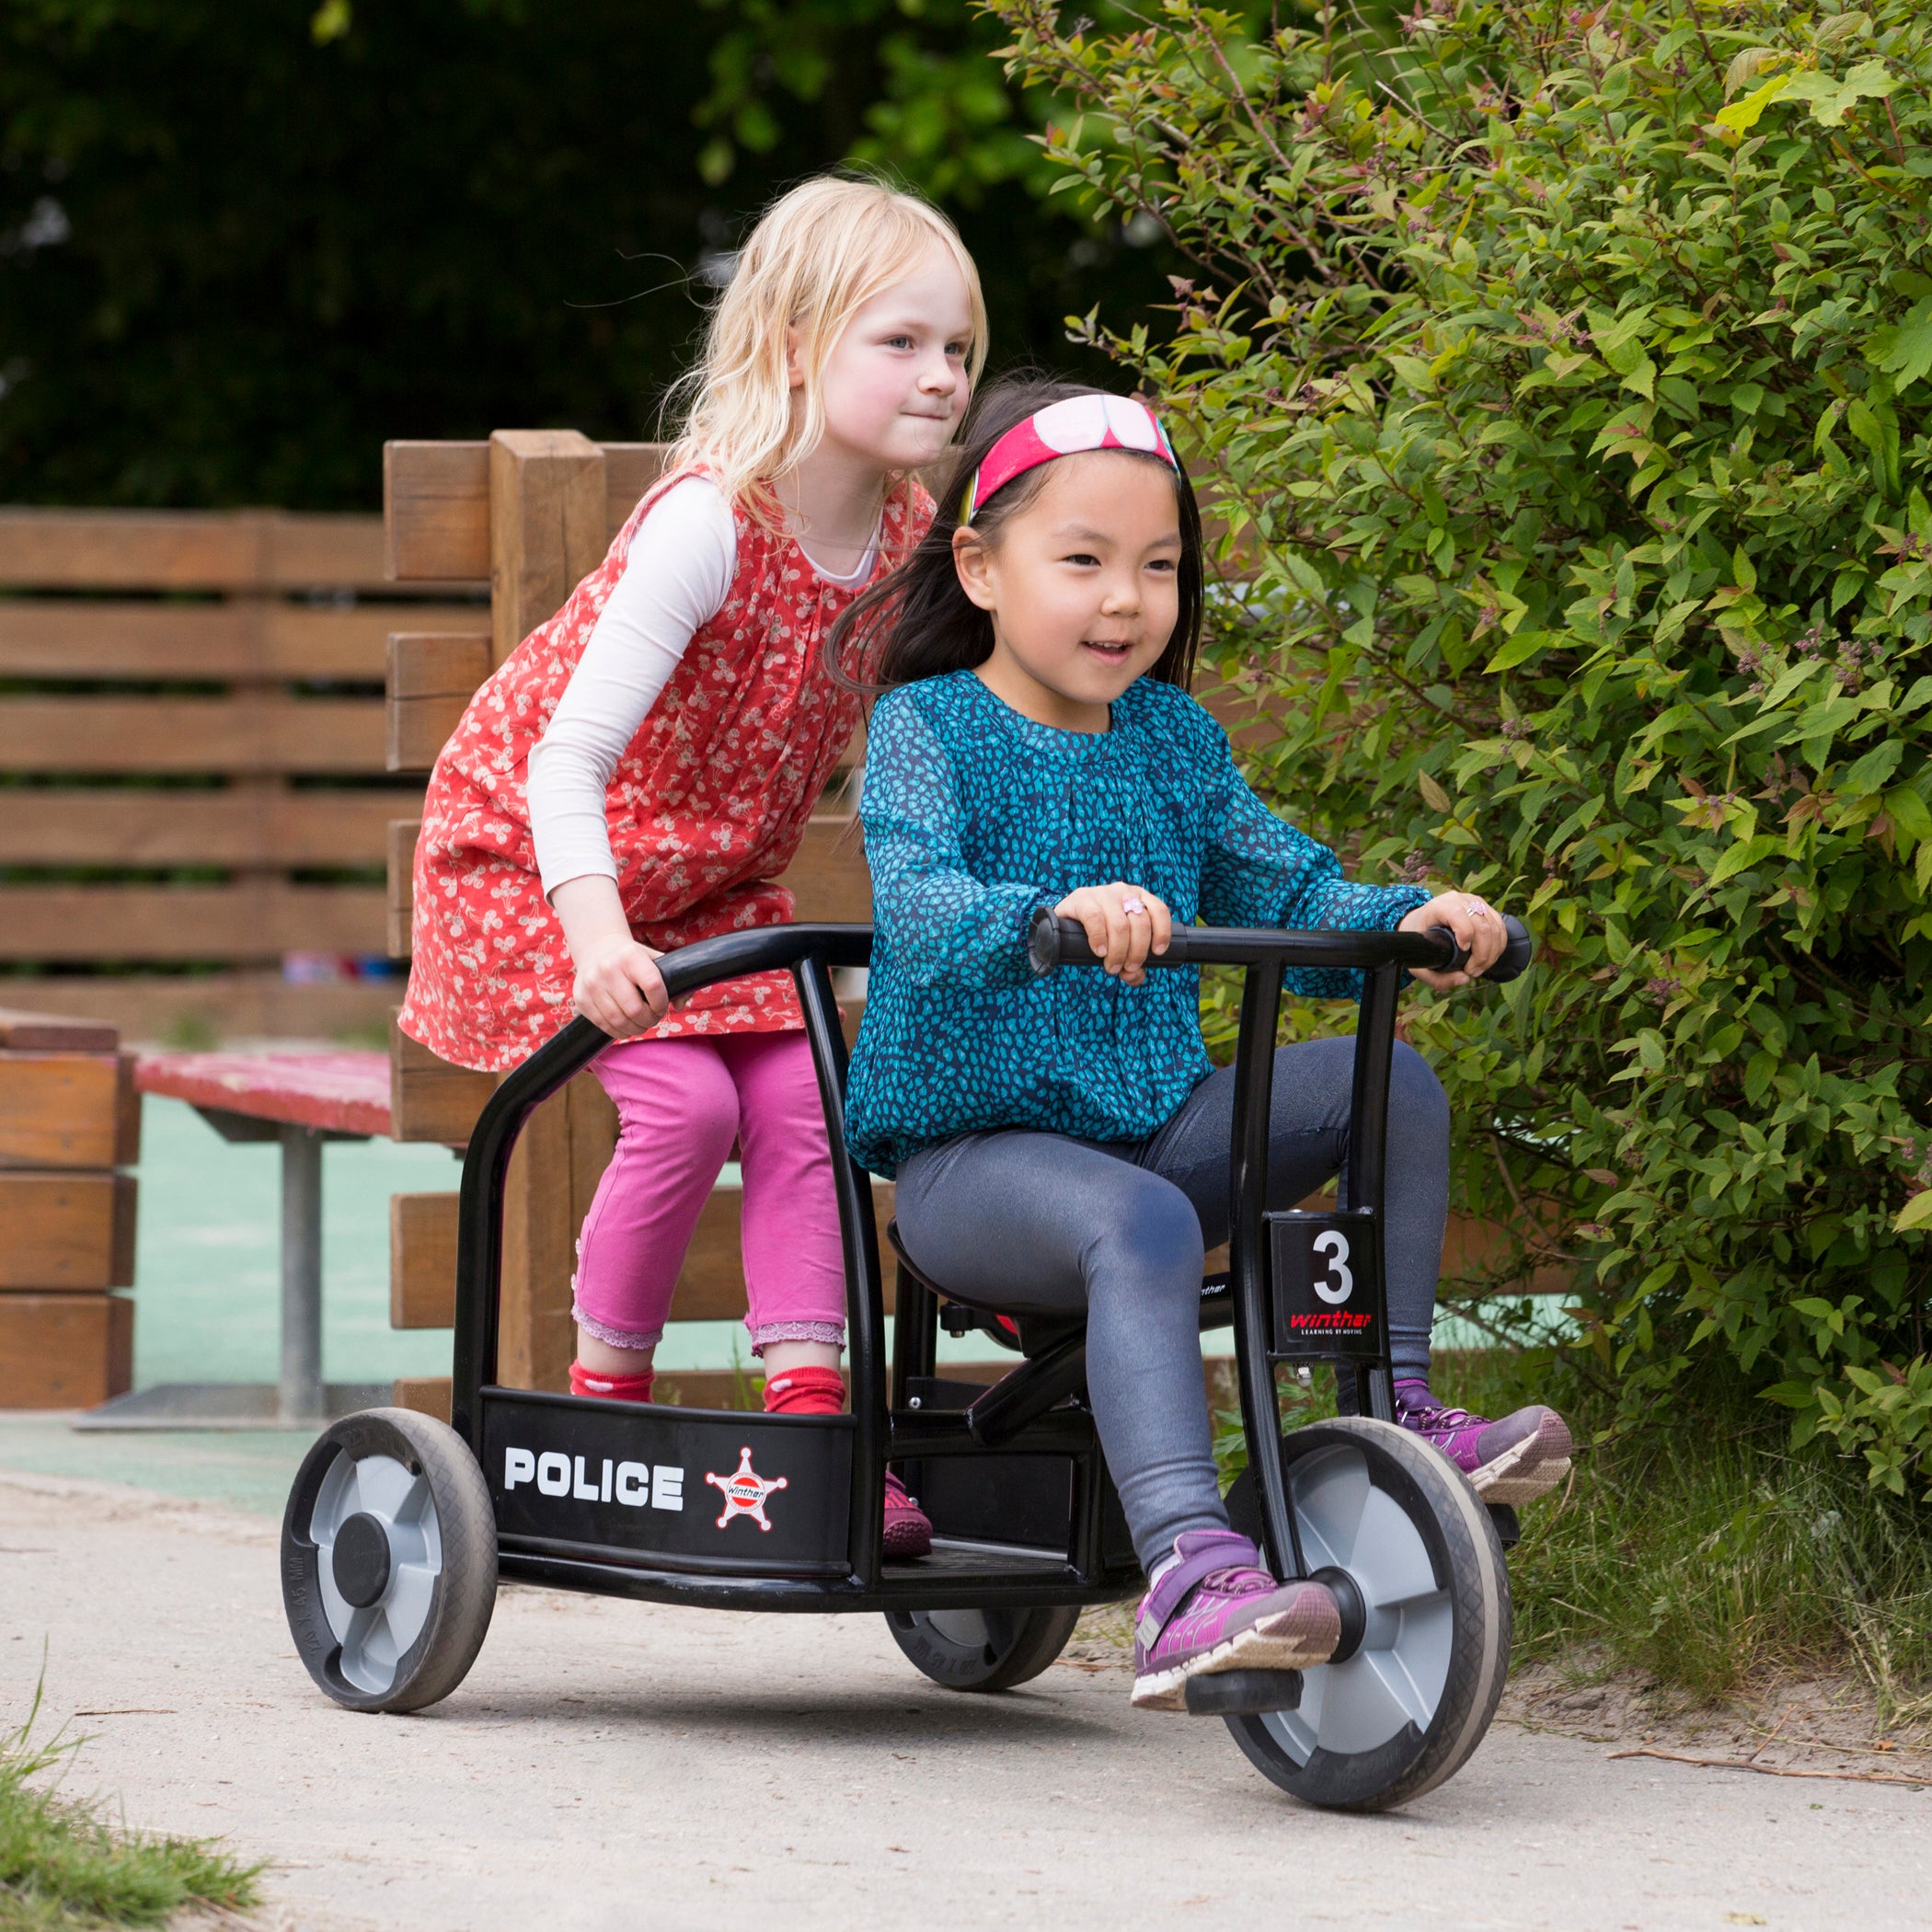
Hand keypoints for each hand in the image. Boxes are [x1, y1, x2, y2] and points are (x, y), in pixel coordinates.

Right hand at [571, 931, 668, 1037]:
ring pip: (619, 1021)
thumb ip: (673, 978)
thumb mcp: (653, 959)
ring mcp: (592, 985)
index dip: (661, 1003)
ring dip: (635, 1028)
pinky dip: (619, 1031)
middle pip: (635, 1009)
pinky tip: (626, 1026)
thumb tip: (681, 1004)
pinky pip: (603, 1025)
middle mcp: (608, 969)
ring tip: (641, 1023)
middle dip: (649, 1020)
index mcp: (630, 956)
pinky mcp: (582, 999)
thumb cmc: (631, 958)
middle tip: (653, 1018)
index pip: (653, 986)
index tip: (662, 1006)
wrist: (596, 948)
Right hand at [1054, 882, 1171, 984]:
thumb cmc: (1097, 935)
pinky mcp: (1082, 898)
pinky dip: (1100, 938)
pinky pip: (1095, 918)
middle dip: (1136, 952)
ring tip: (1111, 966)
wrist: (1062, 924)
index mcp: (1138, 897)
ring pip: (1120, 924)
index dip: (1162, 932)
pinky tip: (1099, 951)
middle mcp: (1123, 891)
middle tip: (1125, 968)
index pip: (1159, 910)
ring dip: (1118, 951)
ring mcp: (1102, 893)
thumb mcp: (1118, 947)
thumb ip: (1131, 966)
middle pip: (1140, 923)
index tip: (1157, 953)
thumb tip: (1134, 976)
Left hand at [1400, 890, 1506, 990]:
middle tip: (1471, 972)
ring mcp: (1474, 902)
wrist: (1421, 923)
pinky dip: (1498, 947)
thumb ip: (1438, 978)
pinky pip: (1500, 928)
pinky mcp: (1486, 908)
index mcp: (1438, 907)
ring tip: (1477, 969)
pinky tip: (1487, 959)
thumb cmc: (1420, 941)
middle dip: (1482, 954)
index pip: (1457, 914)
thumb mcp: (1420, 962)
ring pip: (1495, 928)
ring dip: (1491, 954)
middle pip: (1482, 926)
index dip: (1465, 934)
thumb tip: (1464, 979)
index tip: (1463, 951)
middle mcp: (1459, 900)